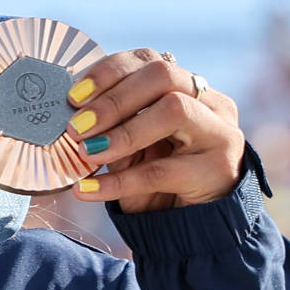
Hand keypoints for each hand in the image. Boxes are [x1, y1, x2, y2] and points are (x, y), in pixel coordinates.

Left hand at [65, 47, 244, 212]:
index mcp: (189, 89)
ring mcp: (219, 133)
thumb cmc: (164, 182)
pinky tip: (88, 190)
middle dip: (113, 99)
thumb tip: (70, 120)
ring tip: (87, 152)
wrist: (200, 229)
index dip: (110, 72)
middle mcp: (210, 103)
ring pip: (173, 110)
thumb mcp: (135, 150)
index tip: (74, 96)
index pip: (150, 61)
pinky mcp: (217, 170)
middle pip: (163, 76)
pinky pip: (161, 171)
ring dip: (122, 132)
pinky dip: (118, 181)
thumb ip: (113, 129)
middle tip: (77, 126)